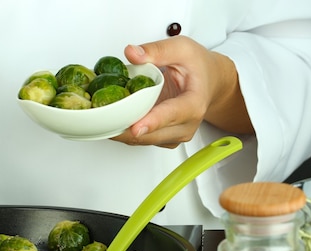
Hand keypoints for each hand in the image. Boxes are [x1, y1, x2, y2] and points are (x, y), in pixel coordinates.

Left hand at [112, 36, 252, 147]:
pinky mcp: (165, 139)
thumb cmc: (198, 67)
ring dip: (122, 131)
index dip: (153, 122)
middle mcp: (186, 126)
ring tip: (101, 118)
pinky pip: (141, 140)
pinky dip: (126, 131)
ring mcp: (175, 136)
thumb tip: (132, 53)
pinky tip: (112, 119)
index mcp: (194, 104)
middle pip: (152, 134)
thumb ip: (157, 50)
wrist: (210, 82)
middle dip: (125, 128)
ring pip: (144, 141)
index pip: (173, 115)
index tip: (136, 128)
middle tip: (100, 117)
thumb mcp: (182, 48)